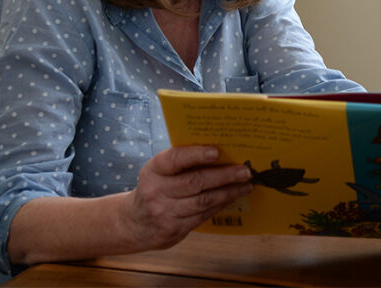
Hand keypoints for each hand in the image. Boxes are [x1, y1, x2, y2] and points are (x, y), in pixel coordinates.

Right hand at [124, 146, 252, 249]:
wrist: (134, 223)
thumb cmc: (156, 188)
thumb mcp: (160, 171)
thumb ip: (182, 162)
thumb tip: (222, 152)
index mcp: (153, 170)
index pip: (176, 159)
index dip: (197, 155)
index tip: (217, 152)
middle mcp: (156, 191)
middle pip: (196, 182)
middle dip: (224, 176)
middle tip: (245, 171)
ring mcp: (164, 212)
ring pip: (203, 201)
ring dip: (228, 193)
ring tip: (245, 185)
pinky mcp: (173, 229)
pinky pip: (203, 215)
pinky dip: (220, 205)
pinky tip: (232, 198)